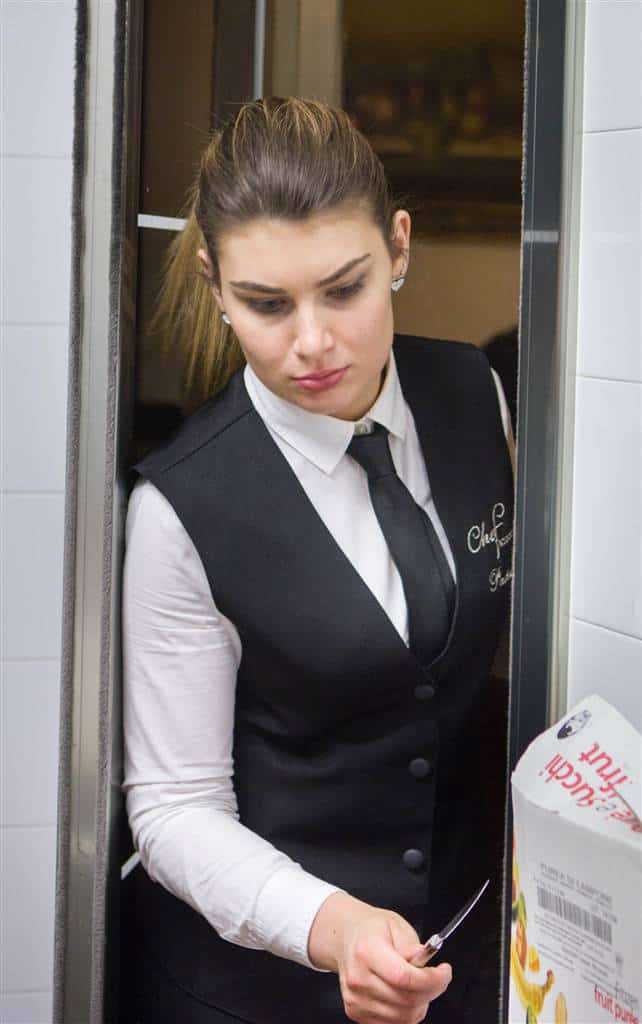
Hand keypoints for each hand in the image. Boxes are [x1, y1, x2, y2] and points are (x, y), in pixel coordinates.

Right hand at [308, 892, 451, 1023]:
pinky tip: (406, 994)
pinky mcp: (355, 1012)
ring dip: (421, 1003)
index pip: (404, 977)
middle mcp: (358, 977)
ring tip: (419, 984)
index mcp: (367, 950)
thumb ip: (412, 945)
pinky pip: (393, 1023)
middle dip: (432, 991)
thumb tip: (424, 962)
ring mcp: (355, 998)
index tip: (444, 972)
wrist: (346, 938)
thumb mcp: (396, 925)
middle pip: (406, 1000)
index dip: (431, 980)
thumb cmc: (371, 929)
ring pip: (403, 1016)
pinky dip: (407, 1013)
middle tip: (437, 977)